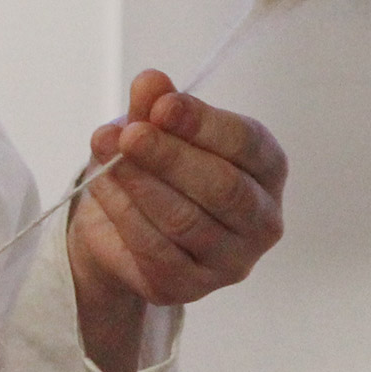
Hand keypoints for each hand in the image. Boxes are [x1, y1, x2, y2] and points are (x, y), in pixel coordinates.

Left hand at [66, 70, 286, 371]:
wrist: (123, 223)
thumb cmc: (157, 164)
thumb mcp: (153, 125)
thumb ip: (155, 104)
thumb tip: (151, 83)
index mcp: (267, 167)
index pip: (246, 143)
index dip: (202, 123)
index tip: (160, 106)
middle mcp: (262, 219)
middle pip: (223, 188)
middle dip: (170, 157)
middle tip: (128, 134)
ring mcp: (231, 261)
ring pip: (186, 221)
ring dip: (139, 184)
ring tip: (105, 153)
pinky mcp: (191, 288)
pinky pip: (155, 251)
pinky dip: (124, 214)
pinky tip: (104, 185)